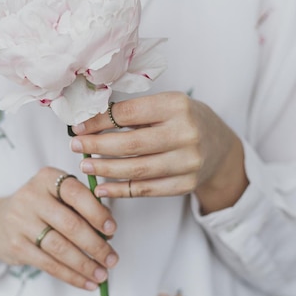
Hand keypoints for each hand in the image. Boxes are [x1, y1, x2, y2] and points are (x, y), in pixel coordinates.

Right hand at [0, 167, 118, 289]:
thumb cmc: (41, 207)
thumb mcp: (57, 195)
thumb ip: (82, 205)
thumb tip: (109, 231)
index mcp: (47, 178)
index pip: (75, 193)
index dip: (97, 212)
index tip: (112, 230)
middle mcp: (31, 196)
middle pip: (69, 224)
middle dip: (95, 245)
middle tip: (112, 259)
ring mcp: (20, 221)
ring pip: (60, 247)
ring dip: (85, 264)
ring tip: (102, 274)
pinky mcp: (16, 245)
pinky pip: (49, 264)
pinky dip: (71, 276)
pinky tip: (87, 282)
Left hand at [71, 92, 248, 213]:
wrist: (220, 147)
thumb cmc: (184, 121)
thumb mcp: (166, 105)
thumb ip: (134, 113)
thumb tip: (89, 122)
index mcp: (176, 106)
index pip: (128, 113)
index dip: (99, 121)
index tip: (78, 126)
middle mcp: (185, 133)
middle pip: (131, 144)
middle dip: (97, 146)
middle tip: (76, 146)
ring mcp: (188, 162)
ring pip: (136, 170)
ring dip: (105, 169)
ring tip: (85, 165)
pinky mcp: (186, 184)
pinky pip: (146, 190)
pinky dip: (120, 190)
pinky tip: (102, 188)